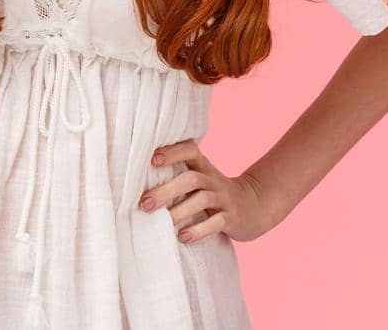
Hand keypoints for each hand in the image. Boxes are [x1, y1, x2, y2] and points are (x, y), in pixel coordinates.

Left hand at [139, 138, 277, 243]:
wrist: (253, 206)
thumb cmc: (213, 194)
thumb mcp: (200, 179)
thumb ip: (176, 177)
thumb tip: (134, 183)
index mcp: (203, 167)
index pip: (190, 150)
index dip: (172, 152)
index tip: (152, 159)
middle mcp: (213, 180)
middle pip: (191, 179)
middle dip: (166, 190)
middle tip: (144, 203)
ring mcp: (224, 199)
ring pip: (202, 200)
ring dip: (179, 212)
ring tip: (161, 223)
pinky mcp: (231, 218)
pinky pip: (216, 223)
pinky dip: (198, 230)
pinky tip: (182, 237)